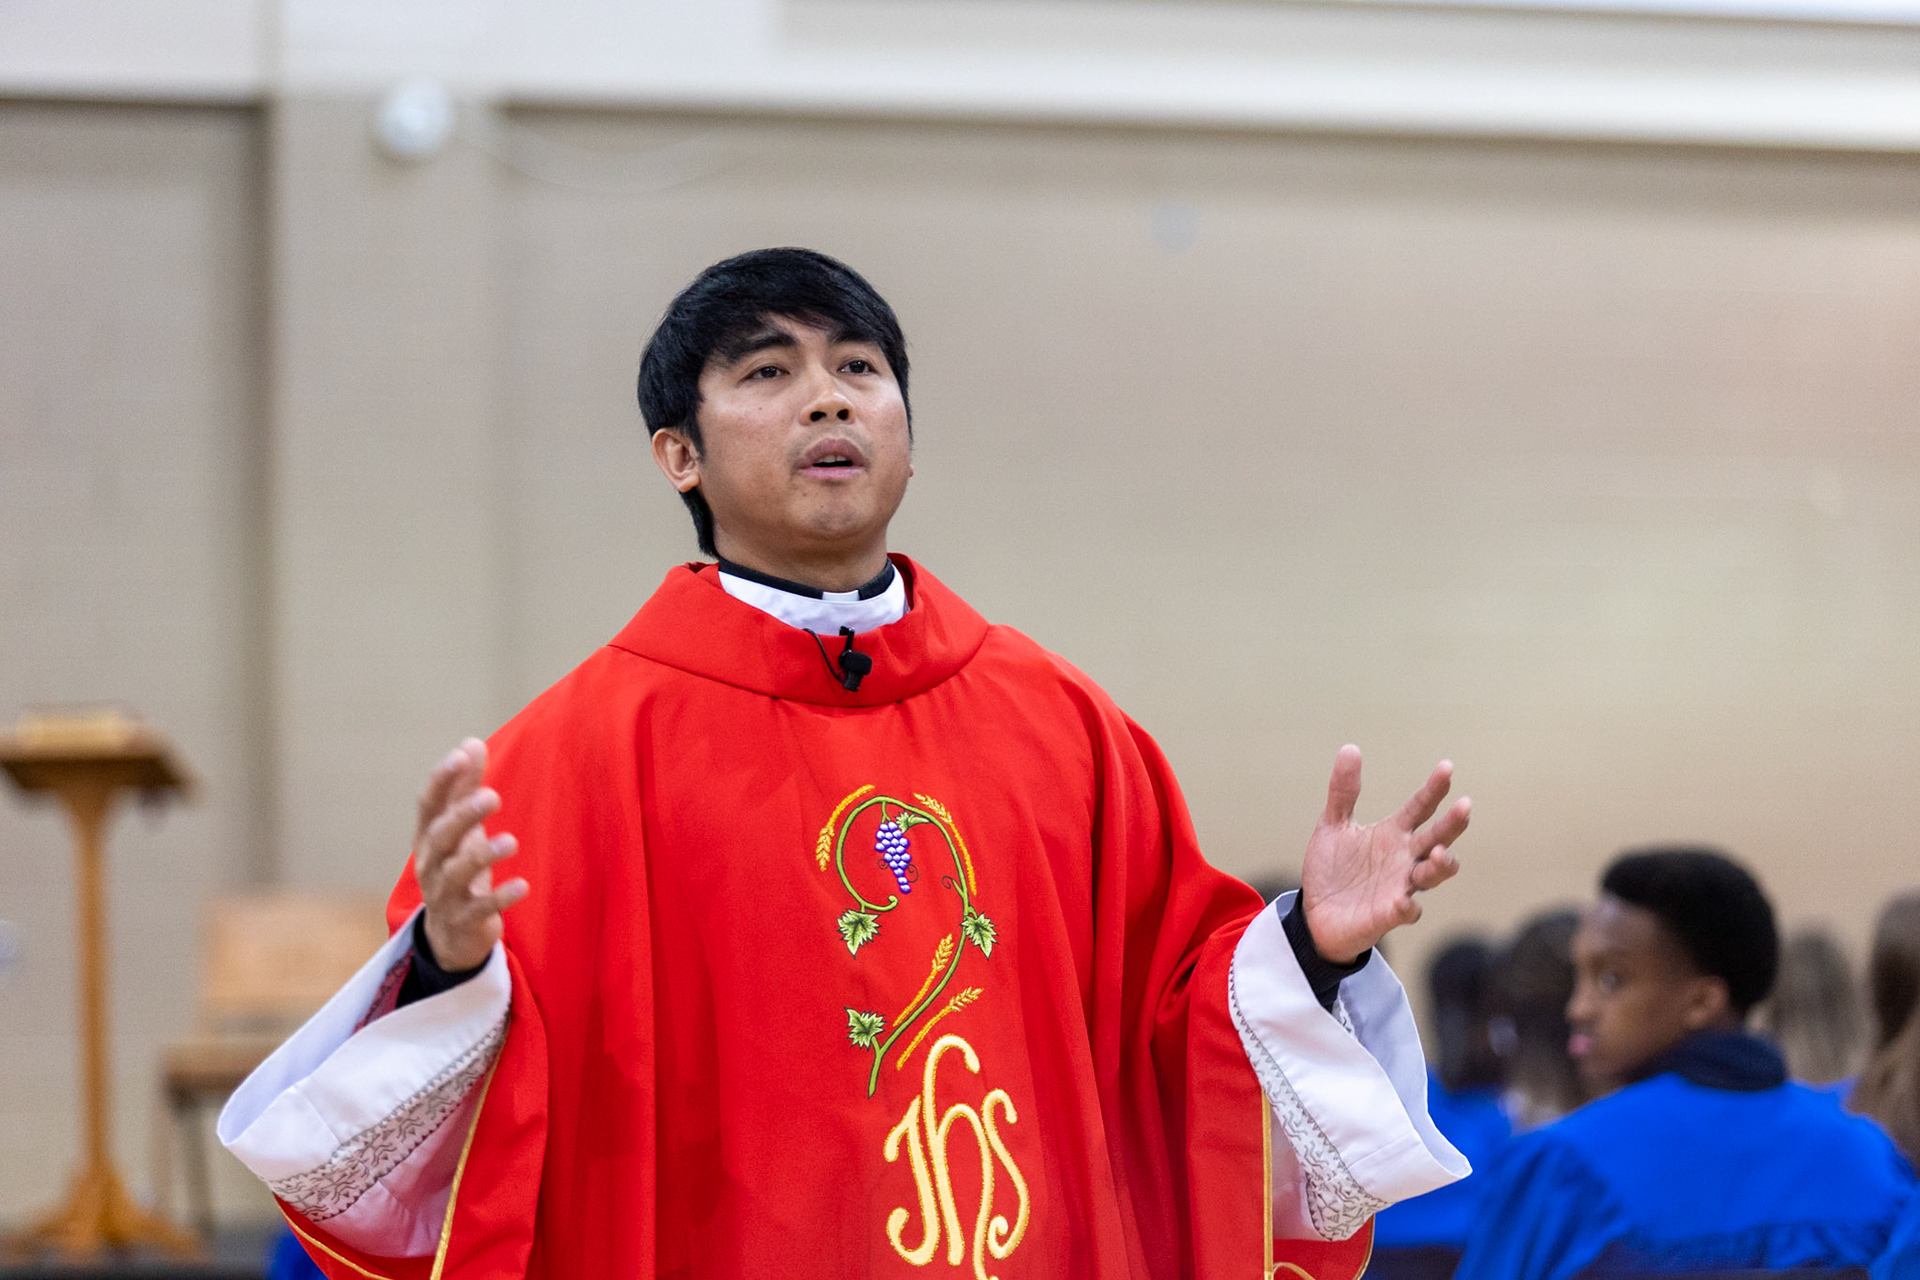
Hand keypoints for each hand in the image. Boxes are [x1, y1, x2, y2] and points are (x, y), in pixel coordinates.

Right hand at [413, 738, 526, 972]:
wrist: (450, 932)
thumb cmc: (456, 865)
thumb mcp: (459, 828)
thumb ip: (464, 787)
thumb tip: (471, 743)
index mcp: (429, 835)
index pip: (428, 804)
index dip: (441, 780)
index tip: (461, 755)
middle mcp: (431, 862)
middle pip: (441, 835)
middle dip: (464, 815)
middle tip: (493, 796)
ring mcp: (445, 893)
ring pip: (457, 873)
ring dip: (483, 855)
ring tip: (510, 841)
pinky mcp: (465, 920)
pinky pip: (480, 909)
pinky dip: (501, 898)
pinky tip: (523, 886)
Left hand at [1299, 745, 1469, 963]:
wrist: (1315, 913)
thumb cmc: (1332, 869)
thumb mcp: (1333, 825)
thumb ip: (1343, 792)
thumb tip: (1350, 748)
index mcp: (1393, 834)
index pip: (1420, 808)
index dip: (1434, 789)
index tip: (1447, 767)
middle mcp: (1404, 859)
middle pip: (1437, 838)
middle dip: (1452, 824)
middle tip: (1465, 806)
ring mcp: (1400, 887)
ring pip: (1432, 876)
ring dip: (1440, 865)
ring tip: (1438, 853)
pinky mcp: (1387, 915)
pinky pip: (1405, 913)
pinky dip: (1407, 908)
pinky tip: (1404, 902)